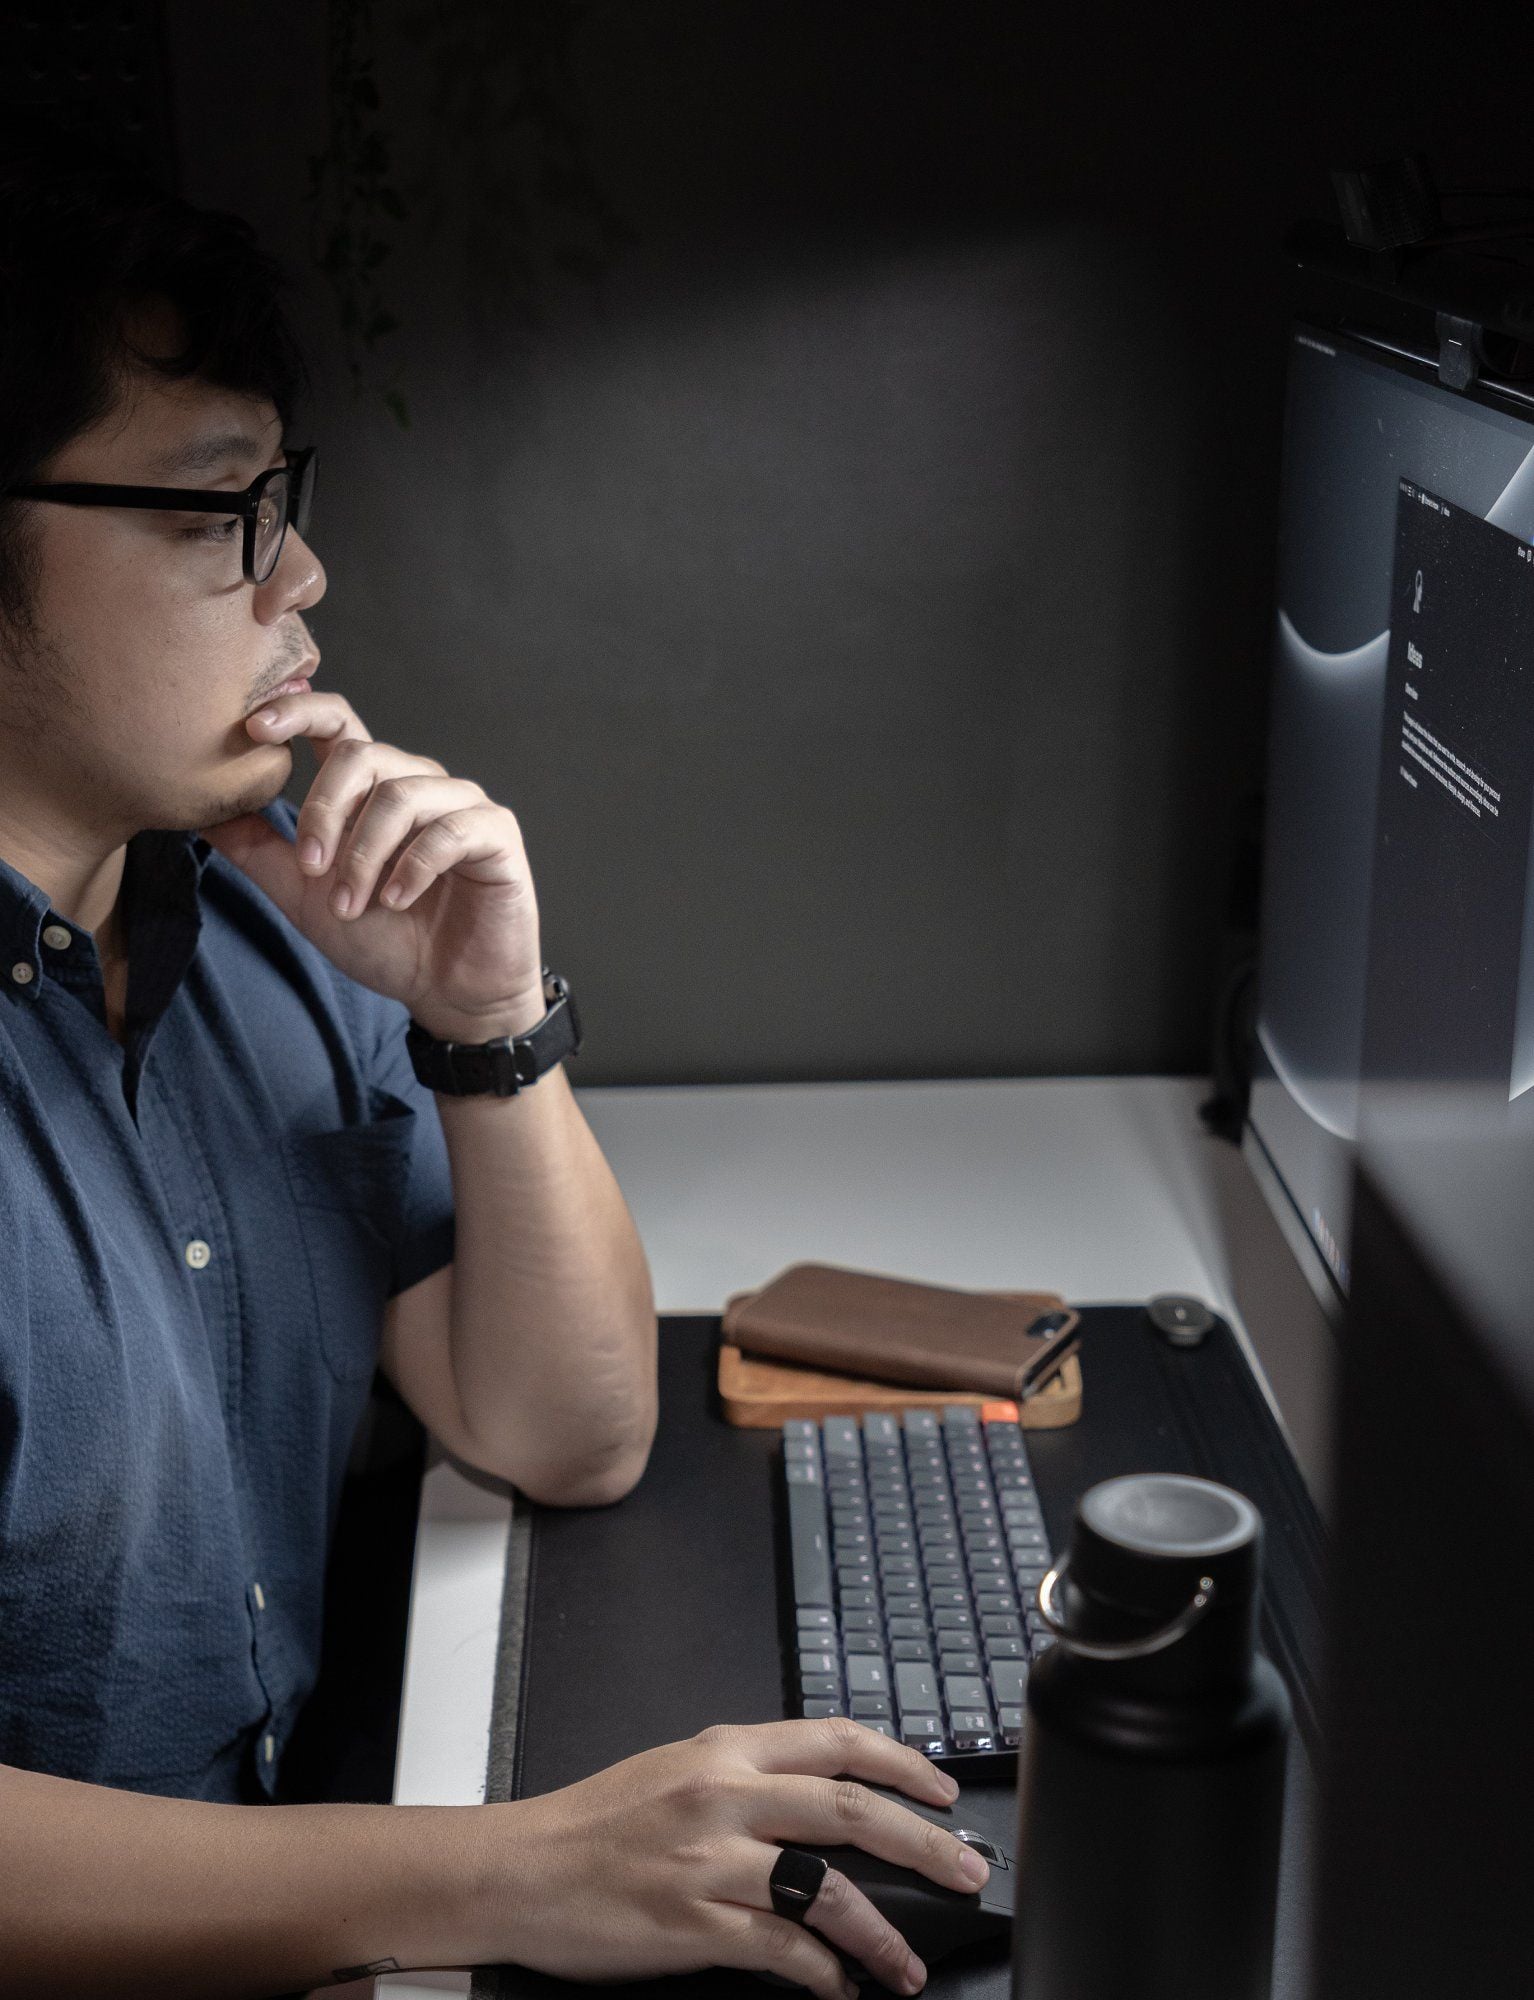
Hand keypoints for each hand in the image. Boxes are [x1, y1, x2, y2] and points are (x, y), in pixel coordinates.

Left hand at [199, 688, 545, 1039]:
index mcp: (373, 788)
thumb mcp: (305, 896)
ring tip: (353, 904)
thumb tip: (201, 811)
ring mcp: (461, 805)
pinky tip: (395, 901)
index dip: (297, 711)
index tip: (253, 727)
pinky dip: (412, 867)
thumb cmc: (386, 942)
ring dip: (364, 855)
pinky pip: (449, 830)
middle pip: (362, 755)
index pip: (338, 723)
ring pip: (400, 794)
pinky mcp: (497, 834)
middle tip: (312, 869)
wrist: (448, 994)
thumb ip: (260, 850)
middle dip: (325, 812)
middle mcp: (418, 783)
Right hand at [477, 1719, 988, 1997]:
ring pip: (827, 1889)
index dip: (903, 1763)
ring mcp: (711, 1859)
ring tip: (908, 1963)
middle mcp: (725, 1793)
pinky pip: (782, 1949)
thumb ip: (748, 1775)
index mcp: (725, 1748)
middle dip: (925, 1843)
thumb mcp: (677, 1768)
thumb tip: (822, 1795)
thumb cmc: (593, 1823)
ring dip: (881, 1933)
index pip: (838, 1740)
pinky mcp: (693, 1923)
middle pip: (851, 1808)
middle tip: (968, 1870)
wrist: (519, 1869)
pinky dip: (822, 1973)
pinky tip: (838, 1987)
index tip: (944, 1791)